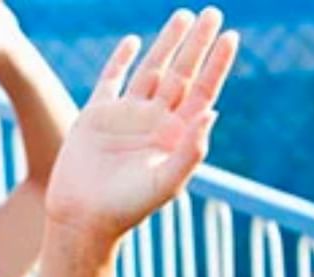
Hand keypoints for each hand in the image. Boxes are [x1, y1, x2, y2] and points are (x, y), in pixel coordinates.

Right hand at [44, 8, 235, 241]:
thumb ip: (192, 150)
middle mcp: (154, 122)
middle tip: (213, 13)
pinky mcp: (96, 116)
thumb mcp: (166, 182)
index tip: (231, 36)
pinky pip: (111, 80)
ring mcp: (125, 116)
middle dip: (197, 44)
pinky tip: (133, 41)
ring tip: (184, 16)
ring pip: (152, 70)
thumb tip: (213, 110)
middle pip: (182, 74)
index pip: (202, 92)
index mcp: (175, 136)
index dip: (216, 65)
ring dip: (167, 43)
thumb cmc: (127, 208)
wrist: (83, 218)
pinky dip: (121, 60)